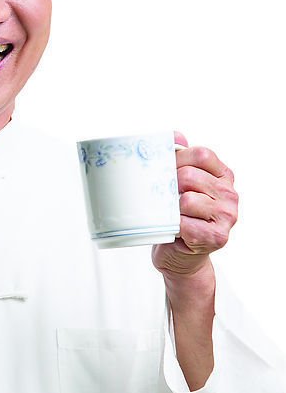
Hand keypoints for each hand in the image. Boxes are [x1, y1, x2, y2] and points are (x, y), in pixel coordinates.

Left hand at [151, 131, 238, 278]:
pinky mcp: (217, 237)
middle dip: (168, 185)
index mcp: (223, 176)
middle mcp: (230, 195)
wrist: (179, 256)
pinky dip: (174, 227)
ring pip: (186, 200)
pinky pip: (185, 223)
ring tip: (171, 216)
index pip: (201, 154)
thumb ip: (180, 159)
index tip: (164, 170)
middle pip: (190, 176)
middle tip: (163, 198)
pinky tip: (176, 231)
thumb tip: (175, 136)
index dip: (176, 159)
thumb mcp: (179, 184)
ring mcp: (227, 216)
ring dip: (170, 209)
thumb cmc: (177, 217)